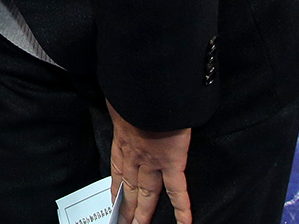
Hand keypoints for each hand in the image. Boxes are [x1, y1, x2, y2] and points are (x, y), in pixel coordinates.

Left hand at [108, 101, 191, 223]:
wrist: (147, 90)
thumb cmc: (132, 89)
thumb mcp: (119, 100)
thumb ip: (122, 106)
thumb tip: (121, 97)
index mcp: (122, 140)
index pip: (118, 169)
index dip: (116, 187)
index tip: (114, 200)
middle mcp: (134, 155)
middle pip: (130, 186)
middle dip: (127, 206)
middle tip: (124, 222)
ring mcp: (152, 161)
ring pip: (148, 193)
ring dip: (144, 212)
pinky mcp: (171, 162)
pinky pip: (177, 191)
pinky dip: (182, 208)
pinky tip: (184, 222)